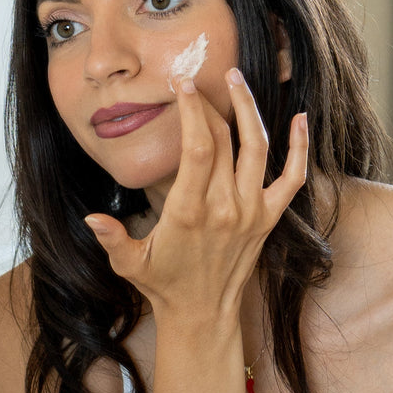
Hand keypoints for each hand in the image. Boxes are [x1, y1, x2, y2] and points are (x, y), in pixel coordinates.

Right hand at [84, 72, 308, 326]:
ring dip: (249, 109)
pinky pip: (294, 176)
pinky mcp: (269, 217)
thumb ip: (112, 239)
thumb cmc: (163, 284)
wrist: (203, 312)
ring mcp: (252, 211)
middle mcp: (225, 207)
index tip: (184, 85)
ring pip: (258, 147)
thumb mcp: (129, 263)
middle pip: (226, 139)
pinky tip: (298, 117)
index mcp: (189, 212)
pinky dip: (300, 146)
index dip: (193, 112)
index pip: (198, 149)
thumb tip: (92, 218)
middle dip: (212, 104)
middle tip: (198, 79)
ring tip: (236, 80)